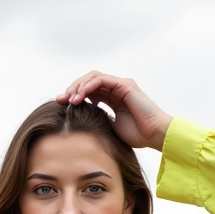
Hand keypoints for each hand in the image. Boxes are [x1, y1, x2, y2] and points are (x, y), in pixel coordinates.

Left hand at [56, 72, 172, 150]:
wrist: (154, 136)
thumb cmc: (137, 136)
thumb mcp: (111, 128)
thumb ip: (99, 120)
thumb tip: (81, 122)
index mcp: (113, 99)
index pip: (89, 92)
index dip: (74, 96)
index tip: (61, 106)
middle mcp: (116, 89)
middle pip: (88, 82)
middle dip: (72, 89)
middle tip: (60, 100)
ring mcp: (120, 85)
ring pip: (92, 78)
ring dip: (78, 87)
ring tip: (69, 99)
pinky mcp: (124, 85)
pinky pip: (101, 80)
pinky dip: (88, 86)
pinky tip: (80, 97)